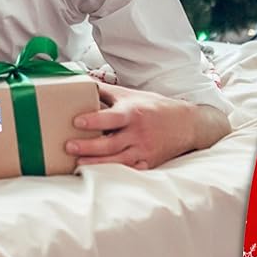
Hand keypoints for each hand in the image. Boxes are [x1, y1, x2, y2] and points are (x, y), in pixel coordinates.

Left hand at [65, 82, 231, 169]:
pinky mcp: (148, 163)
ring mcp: (143, 150)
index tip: (77, 121)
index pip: (111, 118)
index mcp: (133, 113)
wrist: (187, 125)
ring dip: (96, 162)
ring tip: (78, 163)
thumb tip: (83, 83)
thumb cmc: (155, 108)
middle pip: (110, 143)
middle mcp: (138, 133)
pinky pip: (129, 170)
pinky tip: (98, 173)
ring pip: (117, 160)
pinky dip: (113, 172)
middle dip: (88, 146)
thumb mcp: (133, 95)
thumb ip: (107, 92)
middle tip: (69, 146)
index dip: (94, 120)